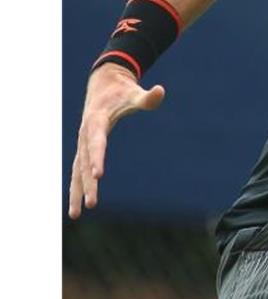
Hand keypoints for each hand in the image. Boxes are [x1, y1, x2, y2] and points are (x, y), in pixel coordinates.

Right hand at [68, 64, 165, 218]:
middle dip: (88, 184)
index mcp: (96, 121)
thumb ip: (147, 97)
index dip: (97, 159)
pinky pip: (78, 170)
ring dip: (77, 192)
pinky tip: (77, 204)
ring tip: (76, 215)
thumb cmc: (122, 90)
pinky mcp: (84, 148)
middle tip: (92, 205)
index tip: (99, 175)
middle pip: (85, 163)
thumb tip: (161, 91)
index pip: (96, 143)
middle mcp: (85, 134)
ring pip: (77, 171)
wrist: (103, 83)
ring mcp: (82, 142)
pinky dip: (77, 186)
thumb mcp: (134, 92)